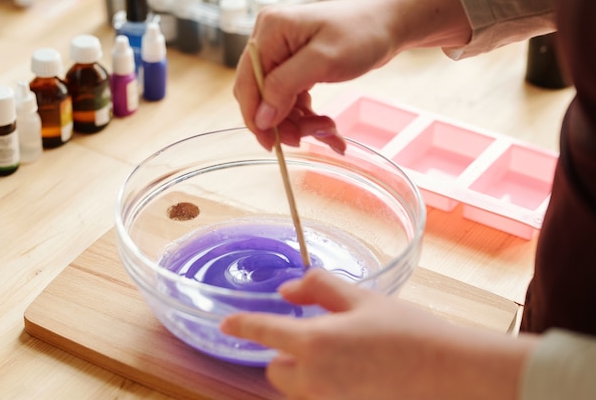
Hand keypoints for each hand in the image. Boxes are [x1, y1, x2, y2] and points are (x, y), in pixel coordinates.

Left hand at [220, 268, 534, 399]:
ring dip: (305, 370)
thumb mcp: (362, 298)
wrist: (449, 373)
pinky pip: (321, 396)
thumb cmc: (408, 330)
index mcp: (314, 344)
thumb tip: (288, 290)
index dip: (242, 325)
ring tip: (343, 354)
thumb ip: (319, 288)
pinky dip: (326, 383)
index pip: (264, 332)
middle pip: (277, 370)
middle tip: (317, 335)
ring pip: (298, 386)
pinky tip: (357, 370)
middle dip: (286, 353)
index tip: (227, 323)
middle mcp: (315, 379)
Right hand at [234, 0, 395, 151]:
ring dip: (301, 123)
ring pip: (278, 104)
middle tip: (307, 138)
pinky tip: (328, 127)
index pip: (247, 83)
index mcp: (269, 32)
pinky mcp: (295, 67)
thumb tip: (261, 117)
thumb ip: (285, 86)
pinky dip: (308, 117)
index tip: (271, 143)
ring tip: (329, 130)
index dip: (256, 117)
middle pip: (261, 97)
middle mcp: (270, 42)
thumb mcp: (323, 60)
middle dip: (284, 122)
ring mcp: (282, 55)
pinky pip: (293, 101)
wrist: (388, 25)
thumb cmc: (362, 33)